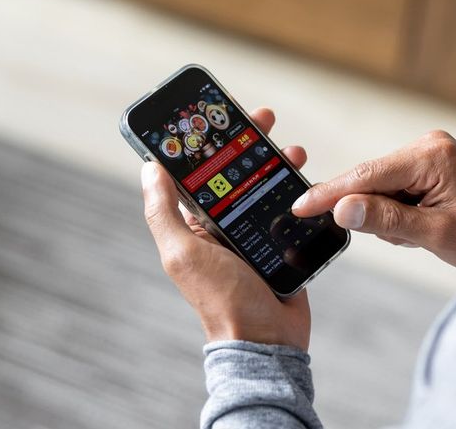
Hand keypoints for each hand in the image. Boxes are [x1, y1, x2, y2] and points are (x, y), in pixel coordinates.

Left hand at [141, 108, 310, 348]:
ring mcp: (255, 233)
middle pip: (236, 172)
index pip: (200, 172)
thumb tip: (148, 168)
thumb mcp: (183, 253)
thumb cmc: (222, 300)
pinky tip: (306, 177)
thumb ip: (163, 213)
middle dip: (249, 142)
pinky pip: (290, 207)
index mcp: (196, 224)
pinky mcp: (282, 244)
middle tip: (265, 119)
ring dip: (277, 162)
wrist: (267, 340)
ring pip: (266, 185)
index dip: (209, 142)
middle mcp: (224, 225)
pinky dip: (298, 189)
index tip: (221, 116)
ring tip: (292, 148)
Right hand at [292, 131, 455, 271]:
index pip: (367, 173)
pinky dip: (401, 213)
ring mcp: (430, 154)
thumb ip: (387, 220)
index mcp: (431, 156)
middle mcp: (428, 146)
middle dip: (375, 213)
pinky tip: (425, 226)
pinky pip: (398, 190)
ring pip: (382, 188)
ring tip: (424, 234)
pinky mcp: (432, 166)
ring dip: (392, 217)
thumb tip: (343, 209)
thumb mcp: (436, 234)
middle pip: (372, 180)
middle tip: (409, 237)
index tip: (300, 206)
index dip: (330, 192)